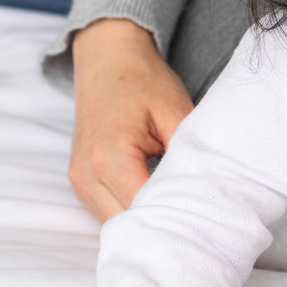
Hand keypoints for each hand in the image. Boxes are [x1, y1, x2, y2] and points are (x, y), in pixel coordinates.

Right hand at [69, 18, 192, 220]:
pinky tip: (159, 205)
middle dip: (163, 226)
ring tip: (180, 215)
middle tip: (200, 224)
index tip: (206, 219)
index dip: (177, 217)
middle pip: (129, 224)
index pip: (146, 208)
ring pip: (116, 224)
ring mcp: (80, 181)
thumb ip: (187, 154)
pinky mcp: (81, 182)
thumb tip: (205, 191)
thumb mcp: (176, 111)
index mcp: (110, 157)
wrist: (107, 60)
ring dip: (146, 222)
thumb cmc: (143, 82)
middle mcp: (88, 175)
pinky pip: (107, 213)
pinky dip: (132, 213)